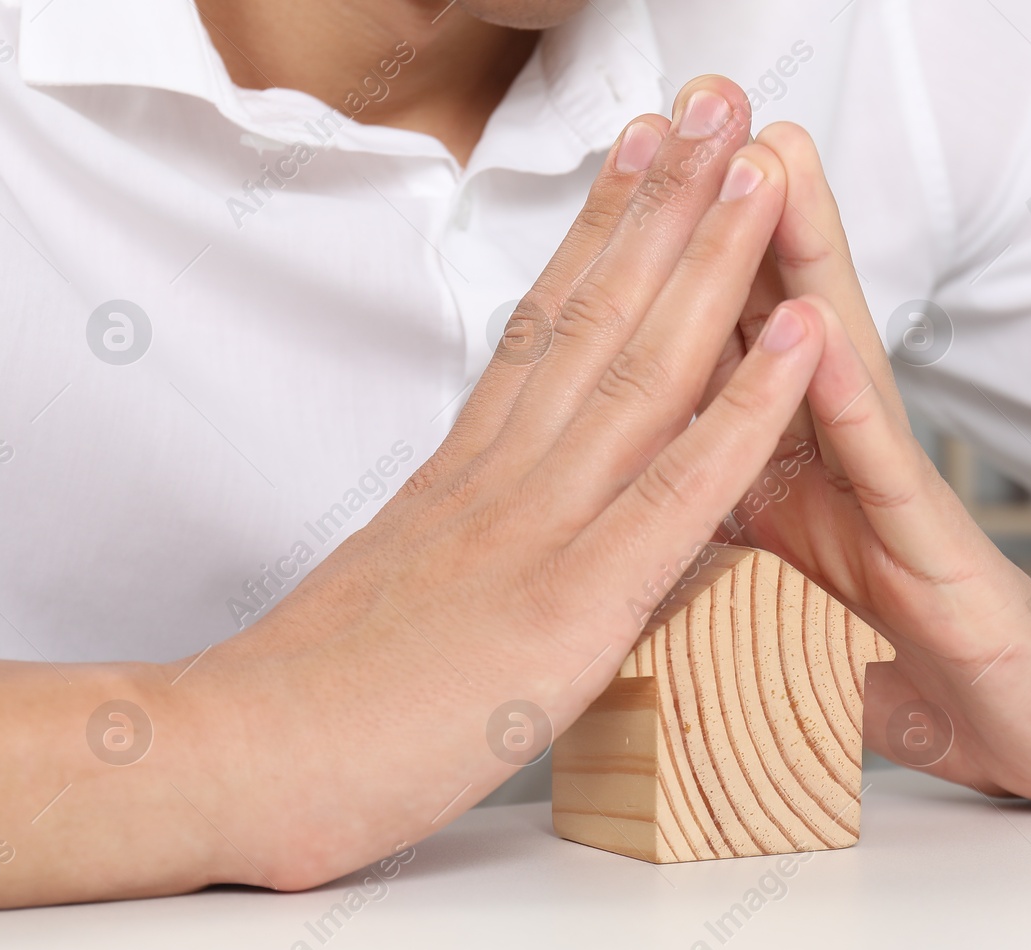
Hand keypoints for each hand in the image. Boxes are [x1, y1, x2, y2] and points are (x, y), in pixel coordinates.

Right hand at [0, 78, 828, 905]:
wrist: (231, 761)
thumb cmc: (311, 700)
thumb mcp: (397, 594)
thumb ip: (462, 543)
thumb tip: (495, 529)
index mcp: (466, 476)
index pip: (545, 327)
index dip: (601, 232)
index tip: (643, 157)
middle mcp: (504, 477)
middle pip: (597, 314)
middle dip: (666, 204)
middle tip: (717, 108)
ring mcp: (538, 529)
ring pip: (641, 370)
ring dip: (711, 264)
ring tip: (760, 170)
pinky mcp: (568, 603)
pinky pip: (677, 493)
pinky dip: (745, 409)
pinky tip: (799, 342)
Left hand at [704, 124, 1030, 805]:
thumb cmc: (936, 669)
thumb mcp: (809, 612)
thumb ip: (749, 565)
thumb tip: (670, 548)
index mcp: (793, 482)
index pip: (723, 359)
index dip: (672, 270)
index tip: (624, 184)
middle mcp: (841, 471)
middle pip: (773, 328)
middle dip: (732, 218)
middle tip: (698, 113)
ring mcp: (894, 504)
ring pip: (835, 365)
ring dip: (801, 261)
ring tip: (770, 163)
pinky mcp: (939, 561)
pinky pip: (883, 472)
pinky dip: (847, 400)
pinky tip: (819, 331)